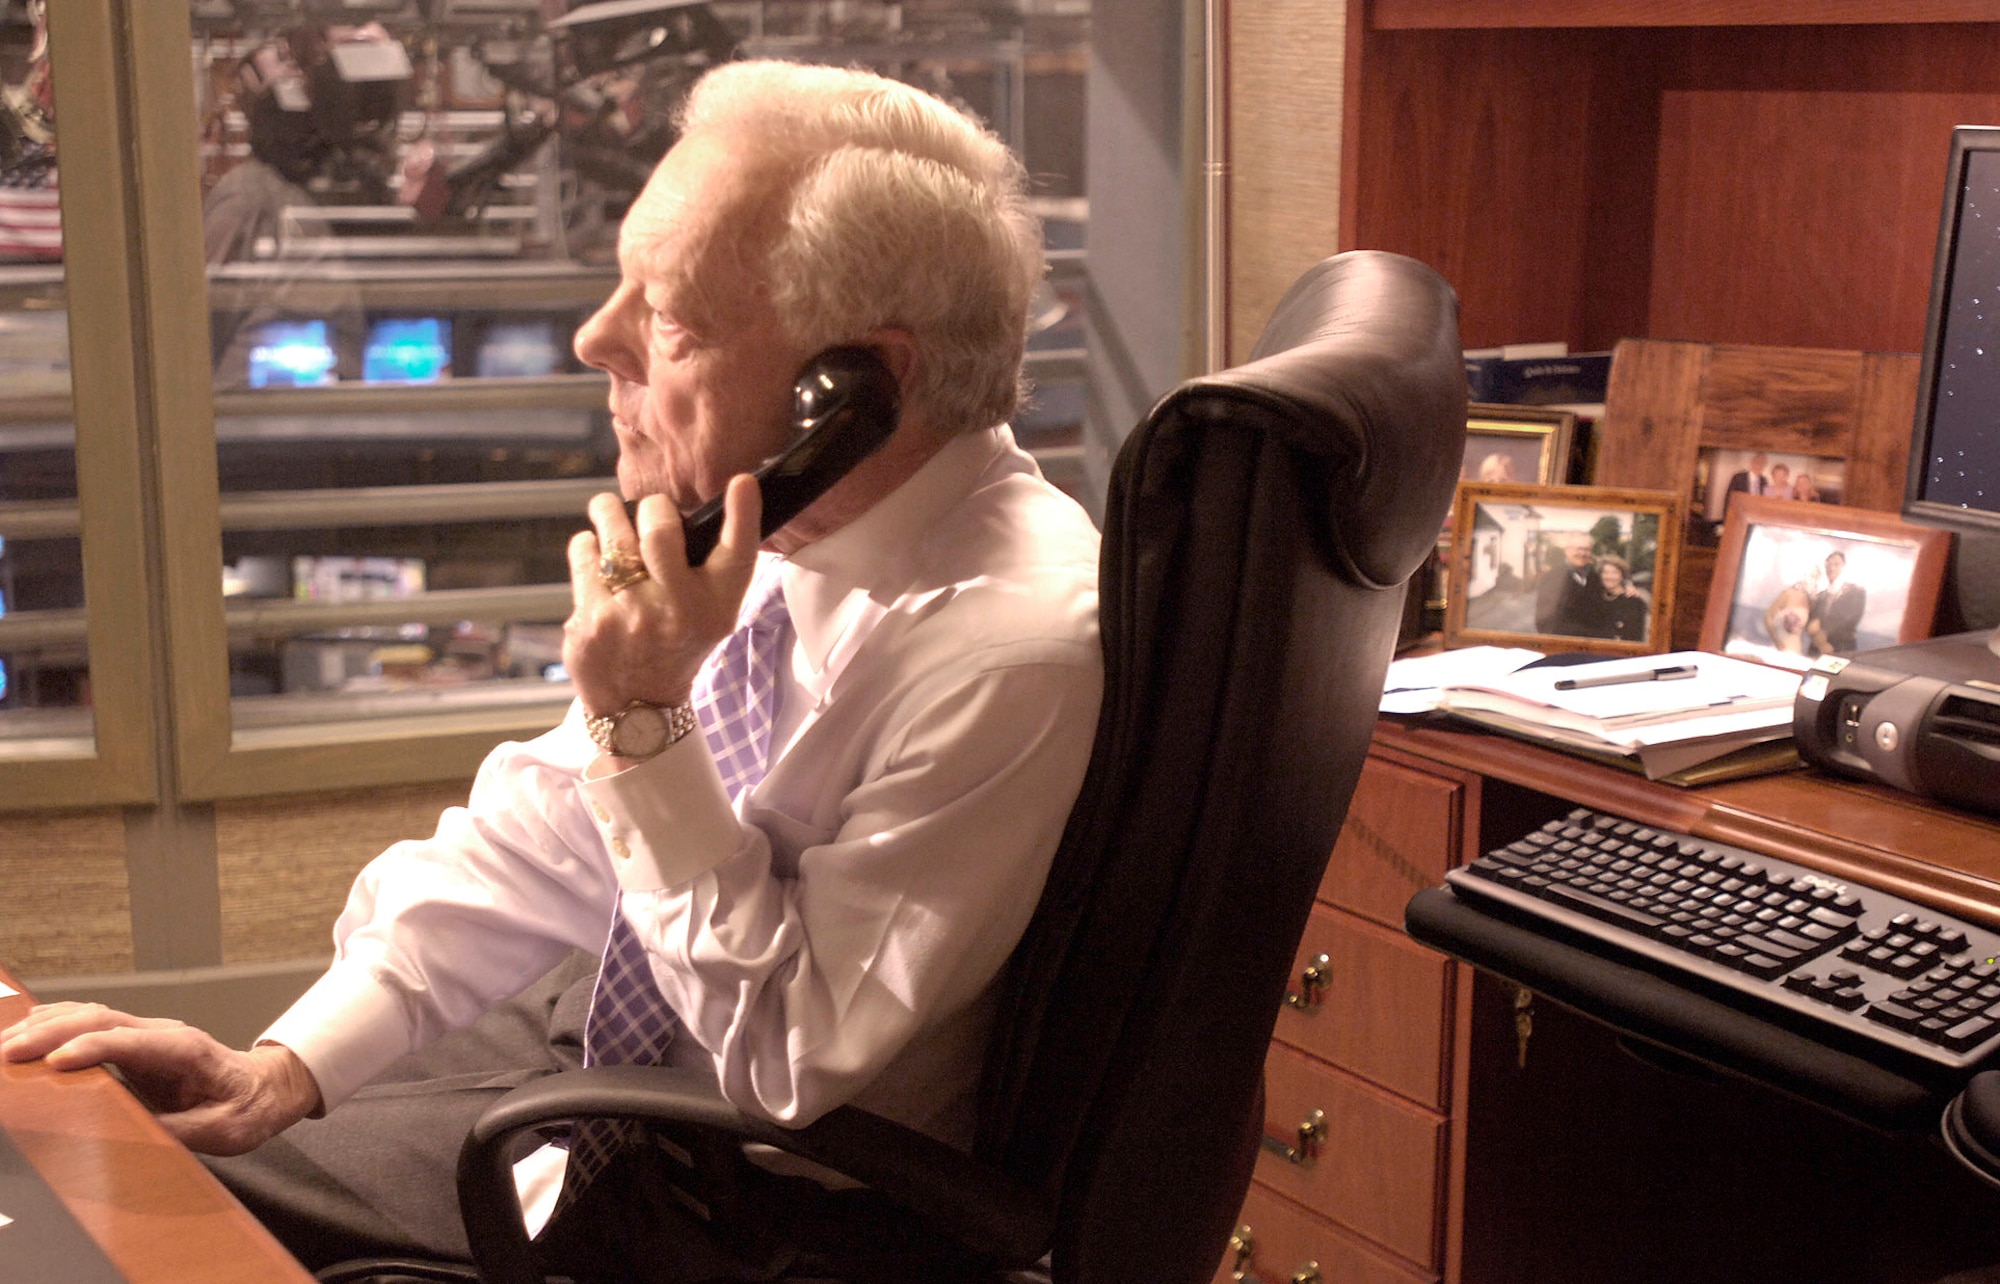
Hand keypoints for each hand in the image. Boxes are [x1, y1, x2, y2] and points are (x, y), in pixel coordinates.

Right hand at [1, 1002, 320, 1155]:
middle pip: (102, 1019)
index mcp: (187, 1051)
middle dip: (52, 1033)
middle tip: (8, 1053)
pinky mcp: (135, 1045)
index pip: (131, 1041)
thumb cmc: (247, 1109)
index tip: (53, 1064)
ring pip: (92, 1015)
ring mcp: (148, 1036)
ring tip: (6, 1042)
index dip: (91, 1050)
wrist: (264, 1089)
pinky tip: (27, 1029)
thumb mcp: (223, 1131)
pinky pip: (91, 1025)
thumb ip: (180, 1131)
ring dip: (47, 1025)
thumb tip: (135, 1133)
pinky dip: (56, 1024)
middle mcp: (164, 1035)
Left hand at [563, 477, 763, 720]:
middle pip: (660, 531)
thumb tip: (725, 494)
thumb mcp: (714, 614)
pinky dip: (587, 547)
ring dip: (608, 513)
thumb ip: (715, 566)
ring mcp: (630, 617)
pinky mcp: (590, 621)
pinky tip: (594, 556)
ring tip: (608, 512)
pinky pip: (583, 555)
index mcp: (715, 608)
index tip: (742, 483)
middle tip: (646, 507)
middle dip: (651, 507)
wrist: (638, 706)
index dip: (743, 515)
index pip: (737, 553)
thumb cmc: (679, 643)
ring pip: (612, 534)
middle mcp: (676, 611)